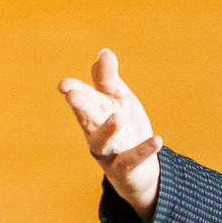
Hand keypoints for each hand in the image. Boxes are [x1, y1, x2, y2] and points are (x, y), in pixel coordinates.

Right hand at [58, 49, 163, 220]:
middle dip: (79, 105)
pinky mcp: (124, 169)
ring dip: (108, 129)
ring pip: (103, 141)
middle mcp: (96, 132)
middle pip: (86, 118)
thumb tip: (104, 53)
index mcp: (94, 112)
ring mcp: (109, 152)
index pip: (84, 98)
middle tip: (71, 94)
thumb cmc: (125, 128)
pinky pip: (132, 160)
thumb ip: (108, 80)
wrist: (139, 169)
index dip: (74, 90)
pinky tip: (157, 140)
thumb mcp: (118, 99)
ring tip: (118, 117)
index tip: (64, 84)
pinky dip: (143, 150)